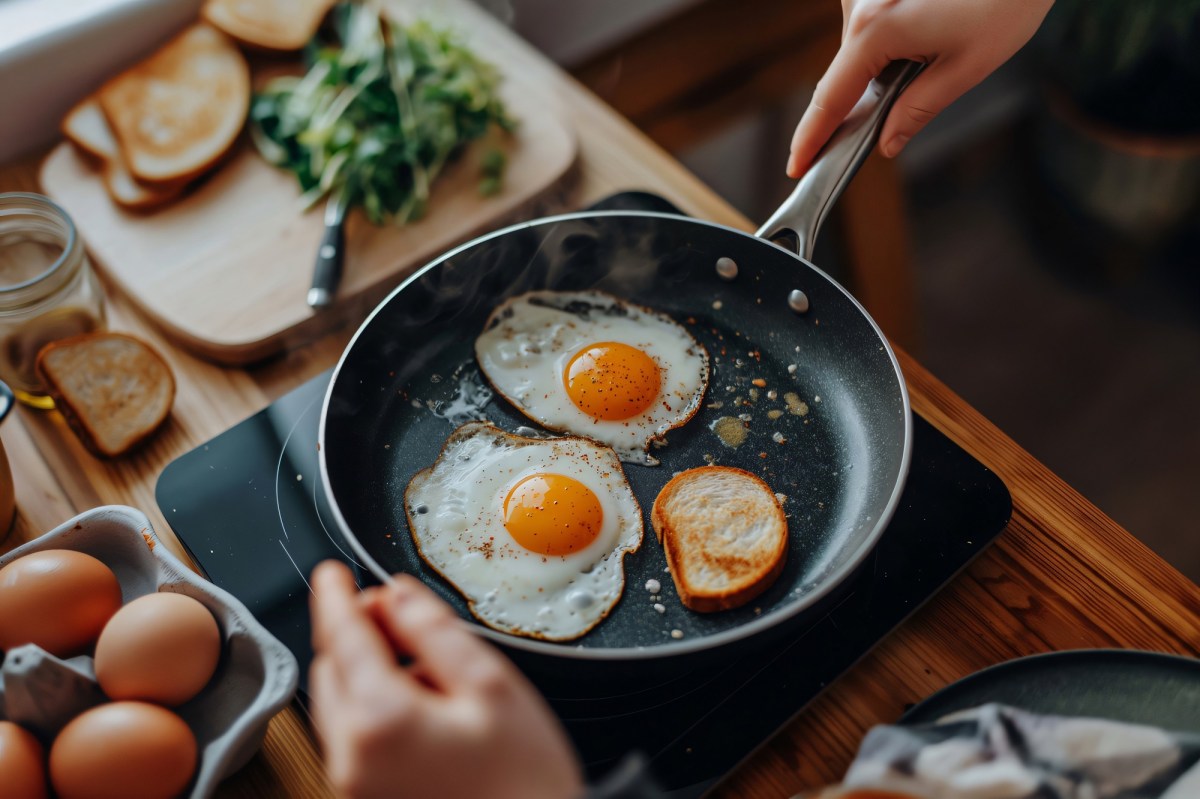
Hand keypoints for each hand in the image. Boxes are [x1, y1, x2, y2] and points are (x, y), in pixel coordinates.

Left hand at [308, 561, 583, 798]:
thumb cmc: (524, 783)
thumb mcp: (491, 685)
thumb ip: (435, 632)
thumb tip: (399, 596)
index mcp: (381, 719)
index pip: (343, 637)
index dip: (336, 596)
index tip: (332, 574)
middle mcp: (352, 757)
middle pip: (331, 670)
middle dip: (356, 634)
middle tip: (398, 614)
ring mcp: (353, 785)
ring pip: (340, 704)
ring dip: (366, 672)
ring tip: (428, 669)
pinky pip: (354, 738)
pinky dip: (374, 709)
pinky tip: (425, 710)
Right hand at [786, 0, 1052, 176]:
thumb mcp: (966, 67)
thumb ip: (917, 110)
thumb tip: (888, 140)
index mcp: (875, 30)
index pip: (831, 99)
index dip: (812, 137)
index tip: (797, 164)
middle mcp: (860, 3)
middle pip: (847, 71)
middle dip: (871, 91)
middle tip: (919, 86)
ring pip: (861, 45)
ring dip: (888, 58)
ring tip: (943, 39)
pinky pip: (872, 21)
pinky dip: (893, 34)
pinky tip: (934, 21)